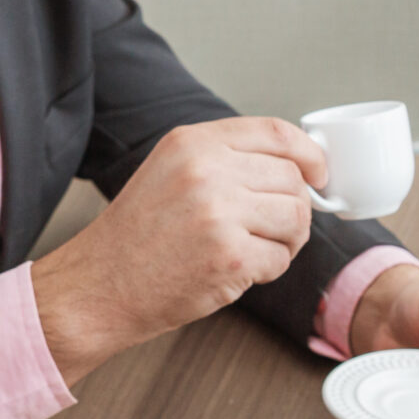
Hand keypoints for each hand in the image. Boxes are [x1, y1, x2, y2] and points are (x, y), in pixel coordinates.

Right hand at [33, 118, 324, 384]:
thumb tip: (296, 166)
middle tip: (269, 230)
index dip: (309, 154)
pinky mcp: (229, 257)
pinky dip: (266, 271)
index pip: (276, 133)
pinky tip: (233, 271)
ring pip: (296, 219)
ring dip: (285, 241)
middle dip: (293, 209)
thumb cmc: (137, 236)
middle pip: (293, 180)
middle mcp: (206, 170)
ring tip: (250, 251)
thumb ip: (225, 160)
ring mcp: (219, 213)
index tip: (319, 173)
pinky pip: (281, 259)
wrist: (99, 285)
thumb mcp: (170, 172)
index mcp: (192, 142)